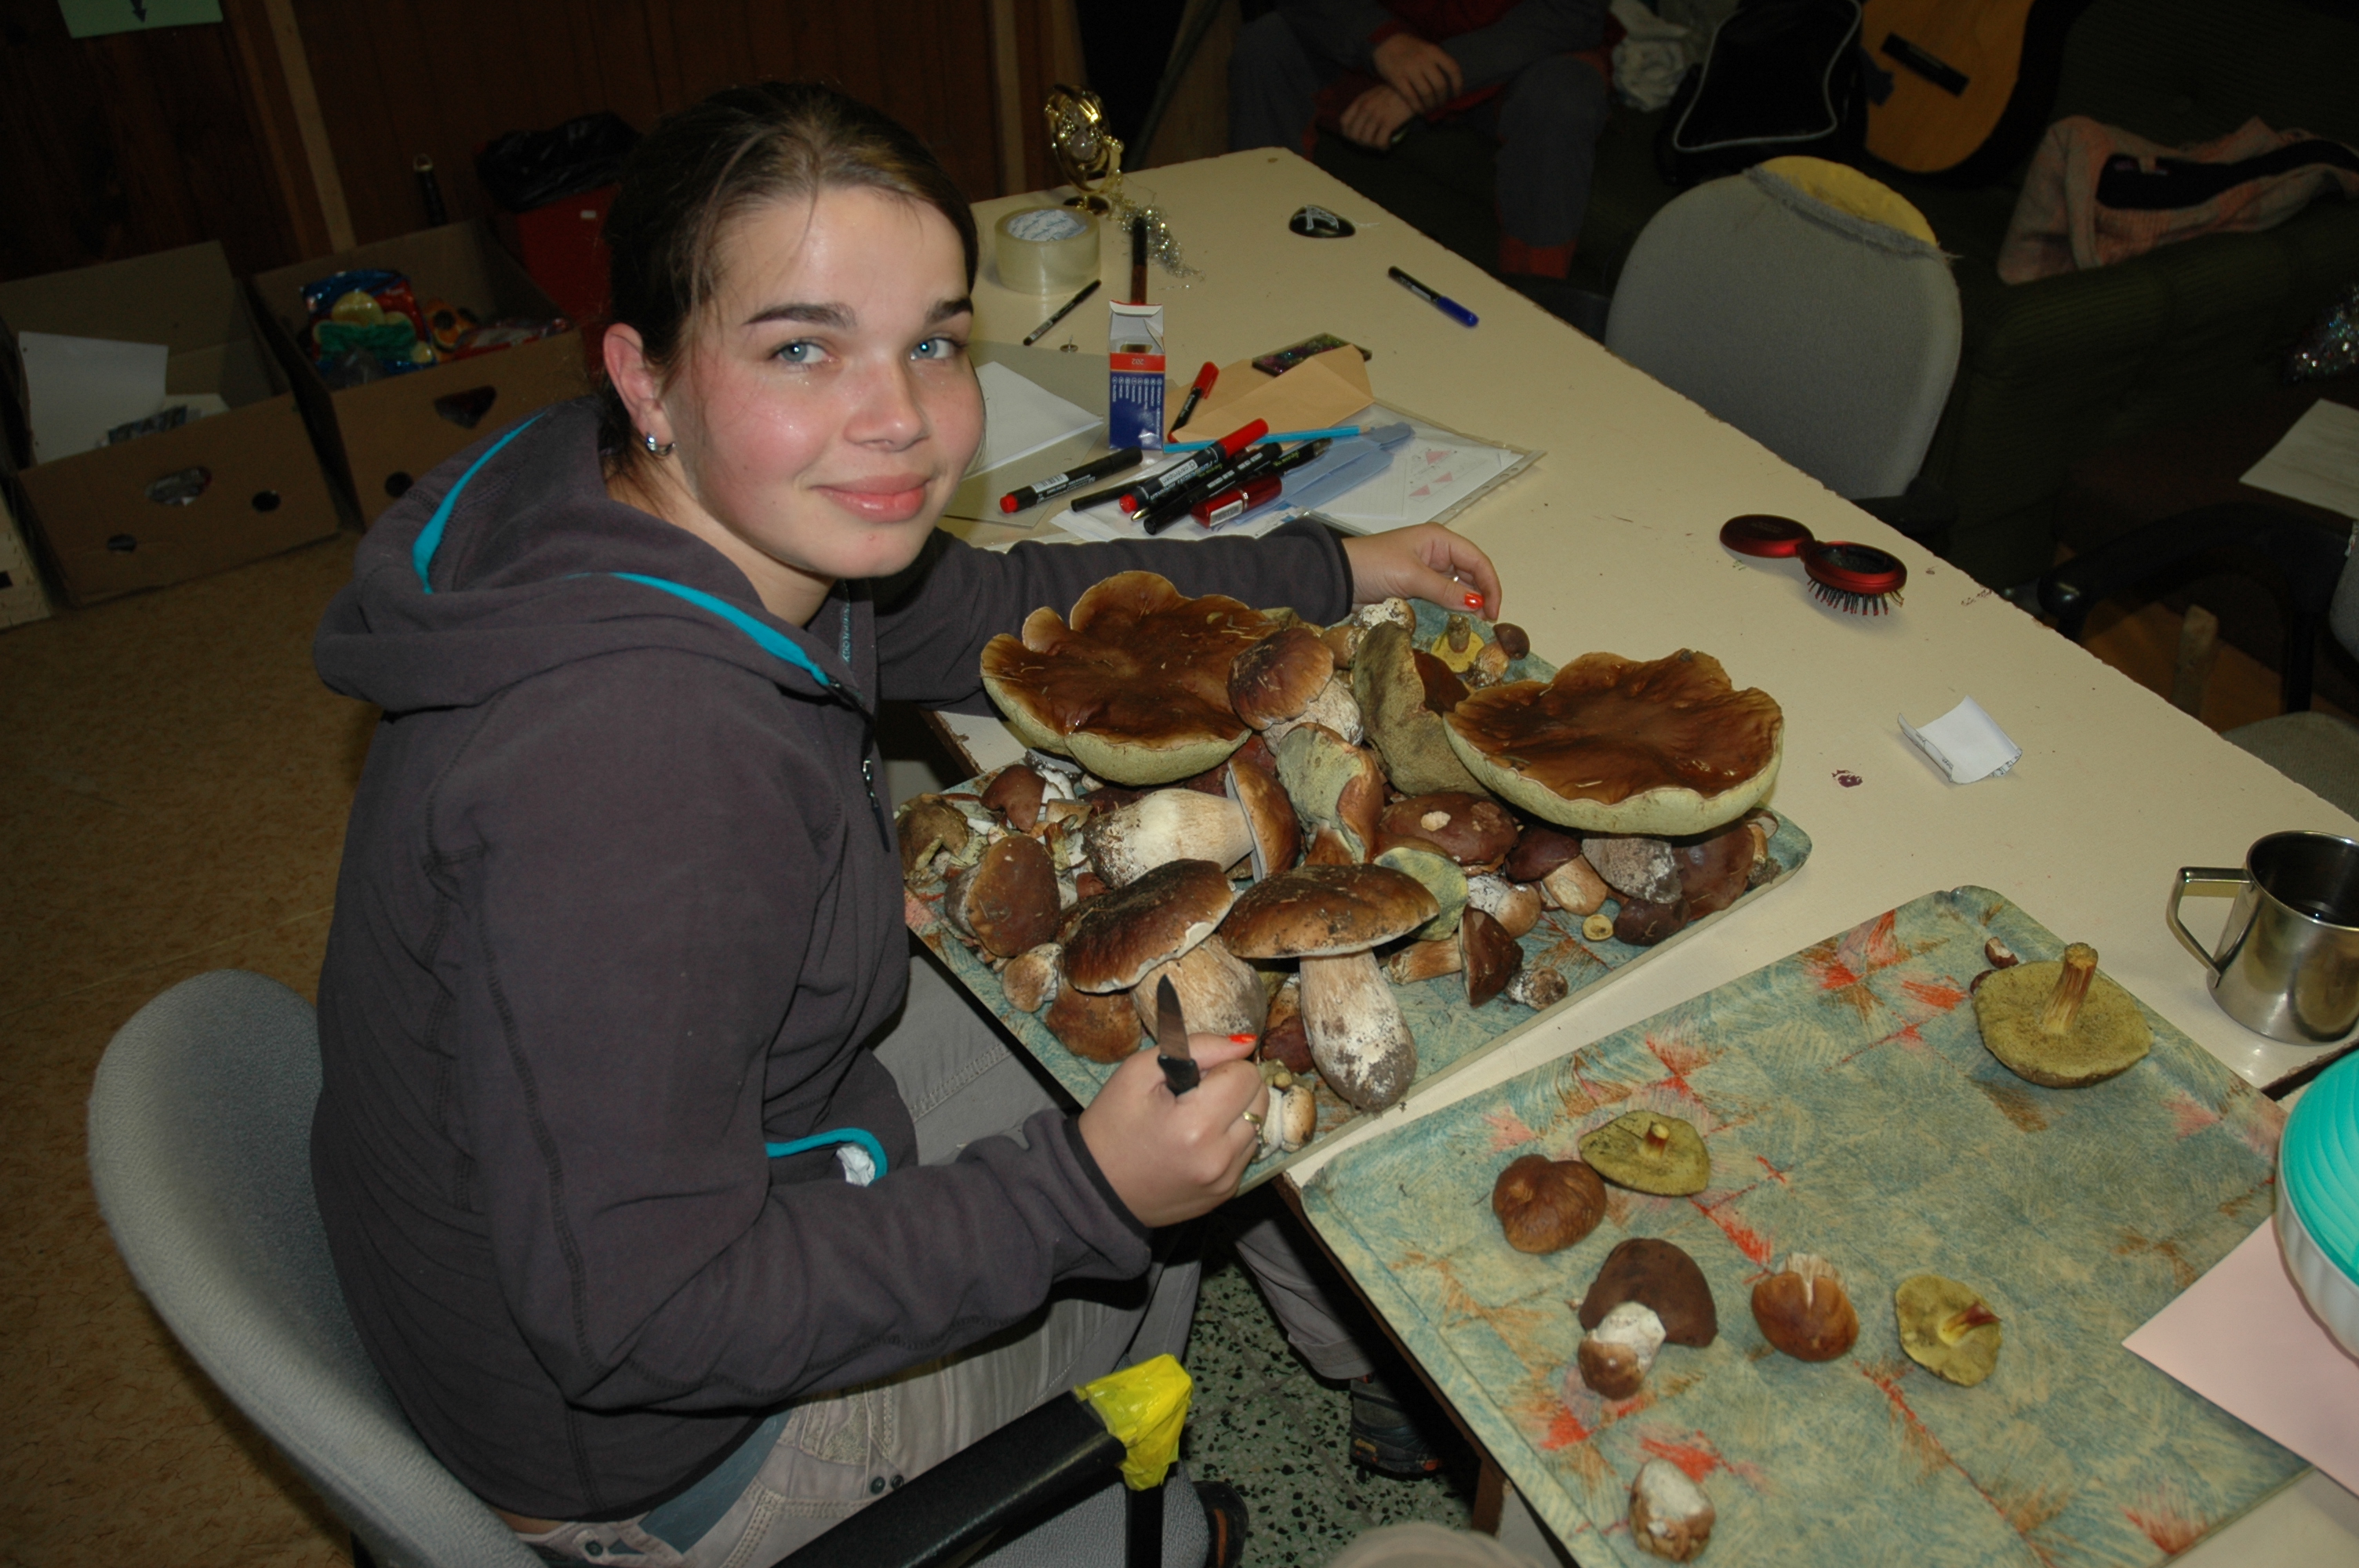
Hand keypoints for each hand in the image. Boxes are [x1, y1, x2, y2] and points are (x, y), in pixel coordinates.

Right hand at [1078, 1032, 1267, 1228]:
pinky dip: (1230, 1139)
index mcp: (1196, 1126)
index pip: (1245, 1074)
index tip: (1193, 1075)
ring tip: (1196, 1118)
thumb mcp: (1139, 1072)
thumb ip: (1198, 1048)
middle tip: (1195, 1094)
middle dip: (1234, 1087)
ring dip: (1235, 1113)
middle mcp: (1219, 1158)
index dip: (1220, 1066)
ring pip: (1258, 1125)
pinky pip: (1246, 1151)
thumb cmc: (1112, 1125)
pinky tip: (1198, 1141)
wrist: (1096, 1188)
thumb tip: (1245, 1042)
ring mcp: (1226, 1180)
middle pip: (1260, 1099)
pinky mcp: (1226, 1193)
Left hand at [1340, 84, 1415, 149]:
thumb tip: (1356, 125)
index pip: (1343, 122)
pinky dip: (1383, 146)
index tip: (1358, 136)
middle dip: (1361, 142)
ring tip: (1380, 142)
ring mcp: (1376, 115)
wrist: (1412, 89)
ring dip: (1373, 146)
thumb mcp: (1373, 95)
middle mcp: (1366, 108)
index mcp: (1360, 101)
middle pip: (1353, 135)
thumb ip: (1363, 106)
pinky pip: (1379, 142)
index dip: (1348, 133)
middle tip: (1371, 141)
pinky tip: (1388, 144)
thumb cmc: (1394, 93)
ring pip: (1365, 141)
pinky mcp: (1388, 122)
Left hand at [1342, 525, 1504, 617]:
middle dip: (1480, 598)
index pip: (1476, 560)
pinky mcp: (1415, 591)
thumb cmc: (1372, 565)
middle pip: (1470, 576)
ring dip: (1465, 609)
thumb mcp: (1411, 576)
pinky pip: (1439, 602)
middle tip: (1485, 626)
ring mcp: (1426, 573)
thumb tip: (1476, 604)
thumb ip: (1444, 590)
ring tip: (1472, 630)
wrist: (1337, 578)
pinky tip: (1454, 628)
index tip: (1493, 611)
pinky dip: (1448, 614)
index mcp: (1439, 540)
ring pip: (1456, 591)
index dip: (1490, 585)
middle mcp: (1437, 554)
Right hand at [1372, 33, 1462, 113]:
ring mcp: (1410, 69)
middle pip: (1440, 85)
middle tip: (1441, 104)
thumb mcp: (1427, 48)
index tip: (1457, 95)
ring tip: (1431, 108)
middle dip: (1442, 99)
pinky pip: (1411, 97)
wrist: (1386, 42)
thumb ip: (1438, 62)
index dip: (1458, 84)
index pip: (1453, 69)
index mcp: (1433, 51)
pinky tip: (1420, 110)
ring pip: (1427, 93)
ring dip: (1431, 105)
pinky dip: (1418, 107)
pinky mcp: (1397, 78)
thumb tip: (1452, 83)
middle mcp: (1423, 59)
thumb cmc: (1410, 49)